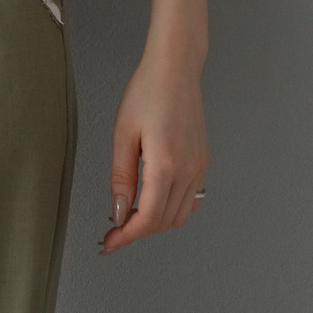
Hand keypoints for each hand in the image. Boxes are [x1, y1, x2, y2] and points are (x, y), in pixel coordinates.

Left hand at [99, 41, 208, 253]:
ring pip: (180, 215)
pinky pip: (191, 200)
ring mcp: (199, 167)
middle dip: (137, 232)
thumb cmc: (147, 92)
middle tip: (113, 230)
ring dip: (155, 223)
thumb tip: (119, 211)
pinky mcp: (203, 162)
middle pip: (164, 222)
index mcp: (166, 165)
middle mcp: (188, 171)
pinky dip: (172, 209)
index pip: (147, 218)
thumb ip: (121, 177)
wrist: (175, 69)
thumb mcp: (123, 134)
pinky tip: (154, 201)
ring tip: (130, 216)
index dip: (126, 236)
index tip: (109, 243)